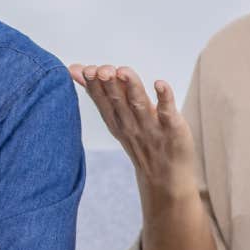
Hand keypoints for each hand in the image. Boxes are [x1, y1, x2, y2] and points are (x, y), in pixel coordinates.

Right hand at [67, 63, 196, 197]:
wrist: (166, 179)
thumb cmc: (141, 142)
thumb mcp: (116, 119)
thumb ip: (100, 93)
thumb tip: (77, 70)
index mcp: (116, 121)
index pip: (101, 101)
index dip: (93, 85)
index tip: (86, 70)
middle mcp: (130, 124)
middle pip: (117, 101)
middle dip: (109, 84)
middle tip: (102, 70)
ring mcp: (151, 126)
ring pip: (139, 103)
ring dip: (131, 87)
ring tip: (123, 71)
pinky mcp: (172, 128)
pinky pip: (167, 112)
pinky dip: (164, 98)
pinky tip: (160, 84)